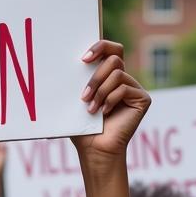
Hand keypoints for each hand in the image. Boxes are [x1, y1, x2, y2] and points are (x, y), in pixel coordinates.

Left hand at [74, 40, 150, 158]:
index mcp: (108, 76)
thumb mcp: (74, 102)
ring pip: (117, 74)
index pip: (110, 49)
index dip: (100, 46)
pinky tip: (104, 113)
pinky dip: (111, 100)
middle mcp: (124, 79)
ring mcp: (134, 89)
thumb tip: (52, 65)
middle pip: (114, 58)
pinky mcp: (143, 99)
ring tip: (91, 109)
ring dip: (100, 92)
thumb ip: (74, 82)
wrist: (95, 149)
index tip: (83, 59)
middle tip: (83, 95)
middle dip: (96, 76)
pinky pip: (124, 88)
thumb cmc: (83, 128)